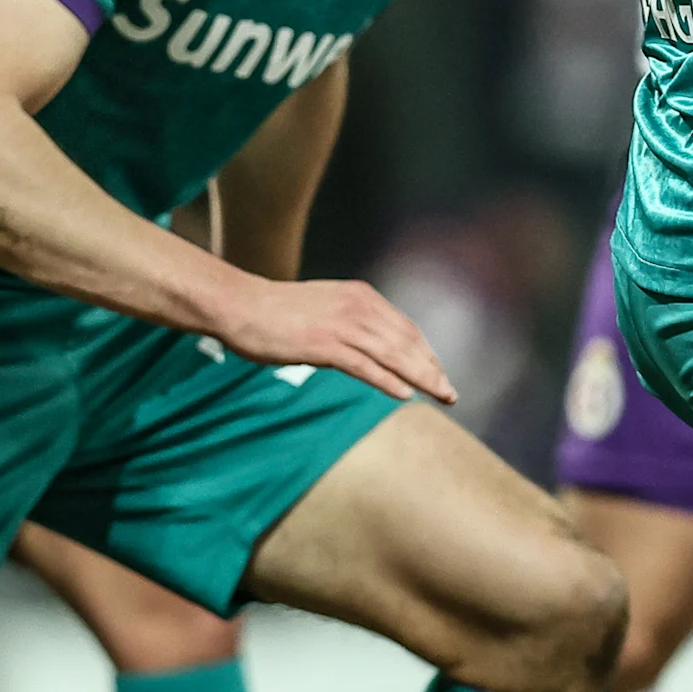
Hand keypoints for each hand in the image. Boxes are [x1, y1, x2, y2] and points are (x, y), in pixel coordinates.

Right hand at [200, 270, 456, 403]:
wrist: (241, 306)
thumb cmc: (278, 311)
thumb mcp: (325, 307)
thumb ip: (351, 321)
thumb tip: (372, 344)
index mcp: (361, 296)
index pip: (405, 328)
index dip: (427, 352)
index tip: (439, 373)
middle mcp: (357, 307)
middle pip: (407, 342)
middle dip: (432, 368)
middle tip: (451, 392)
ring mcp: (341, 326)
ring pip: (393, 354)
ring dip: (422, 377)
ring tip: (441, 395)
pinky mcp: (324, 345)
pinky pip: (365, 366)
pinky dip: (388, 381)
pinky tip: (405, 394)